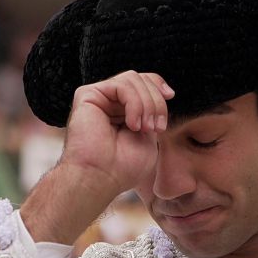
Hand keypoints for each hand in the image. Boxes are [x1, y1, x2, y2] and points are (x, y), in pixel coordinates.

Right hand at [21, 71, 172, 245]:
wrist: (101, 178)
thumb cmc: (123, 167)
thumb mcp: (149, 137)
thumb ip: (152, 113)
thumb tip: (164, 92)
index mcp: (121, 110)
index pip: (142, 82)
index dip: (158, 85)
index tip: (170, 96)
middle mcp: (108, 101)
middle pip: (141, 79)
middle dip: (156, 101)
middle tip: (156, 128)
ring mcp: (98, 97)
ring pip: (133, 78)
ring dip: (147, 104)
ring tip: (144, 128)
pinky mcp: (87, 95)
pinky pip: (122, 85)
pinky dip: (135, 104)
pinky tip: (132, 124)